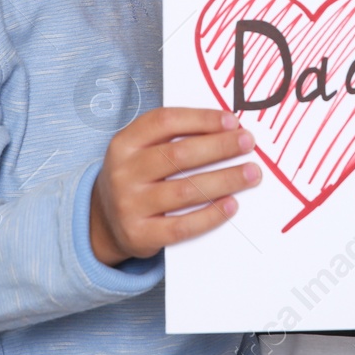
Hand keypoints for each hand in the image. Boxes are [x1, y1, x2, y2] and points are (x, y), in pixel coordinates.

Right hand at [89, 107, 260, 265]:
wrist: (104, 222)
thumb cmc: (137, 177)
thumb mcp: (140, 150)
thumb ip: (174, 138)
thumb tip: (226, 130)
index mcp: (124, 143)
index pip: (165, 122)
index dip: (201, 119)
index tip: (232, 121)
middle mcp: (124, 172)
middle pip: (179, 155)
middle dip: (220, 147)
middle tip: (248, 143)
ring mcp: (130, 205)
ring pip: (185, 190)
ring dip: (224, 180)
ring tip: (251, 173)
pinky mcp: (140, 234)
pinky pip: (182, 226)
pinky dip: (210, 215)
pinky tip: (231, 204)